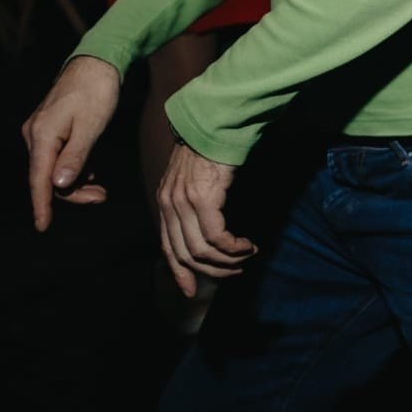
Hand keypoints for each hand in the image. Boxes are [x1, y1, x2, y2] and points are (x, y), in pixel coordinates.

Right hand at [22, 56, 122, 230]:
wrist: (98, 62)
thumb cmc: (97, 92)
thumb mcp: (91, 127)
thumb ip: (75, 157)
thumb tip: (58, 184)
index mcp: (42, 136)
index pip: (39, 179)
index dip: (42, 204)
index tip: (42, 226)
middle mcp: (35, 135)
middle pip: (47, 176)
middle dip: (72, 192)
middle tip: (101, 198)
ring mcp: (41, 131)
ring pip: (54, 168)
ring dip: (76, 181)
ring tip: (101, 190)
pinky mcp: (51, 128)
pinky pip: (59, 156)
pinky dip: (75, 168)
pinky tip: (91, 173)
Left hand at [156, 138, 255, 295]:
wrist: (219, 121)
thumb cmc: (214, 146)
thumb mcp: (196, 177)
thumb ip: (195, 201)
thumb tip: (207, 225)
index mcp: (165, 201)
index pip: (167, 247)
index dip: (179, 272)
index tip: (191, 290)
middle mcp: (169, 204)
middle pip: (185, 254)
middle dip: (211, 270)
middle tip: (234, 271)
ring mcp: (183, 202)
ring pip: (201, 250)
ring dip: (226, 261)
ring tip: (246, 256)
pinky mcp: (203, 199)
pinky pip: (217, 237)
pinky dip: (233, 248)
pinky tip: (246, 245)